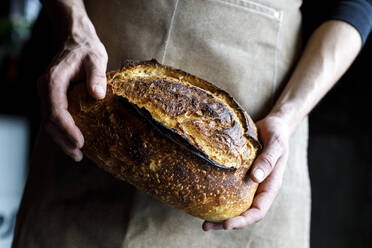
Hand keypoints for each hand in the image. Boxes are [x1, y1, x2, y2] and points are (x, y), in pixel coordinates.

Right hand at [38, 30, 107, 161]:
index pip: (56, 110)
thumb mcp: (96, 58)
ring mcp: (48, 93)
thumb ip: (97, 75)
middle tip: (79, 156)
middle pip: (50, 121)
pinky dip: (63, 131)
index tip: (81, 142)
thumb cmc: (87, 49)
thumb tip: (98, 95)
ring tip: (77, 155)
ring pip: (50, 122)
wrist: (76, 40)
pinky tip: (75, 140)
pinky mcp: (54, 97)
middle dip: (63, 140)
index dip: (67, 128)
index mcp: (53, 80)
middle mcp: (45, 88)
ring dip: (62, 139)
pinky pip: (55, 117)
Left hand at [202, 115, 289, 229]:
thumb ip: (268, 160)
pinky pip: (229, 190)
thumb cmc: (277, 134)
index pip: (258, 210)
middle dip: (227, 223)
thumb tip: (255, 177)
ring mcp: (249, 183)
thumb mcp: (276, 144)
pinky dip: (218, 197)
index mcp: (270, 186)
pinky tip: (204, 197)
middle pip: (244, 213)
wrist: (273, 125)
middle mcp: (258, 188)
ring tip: (202, 221)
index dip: (244, 220)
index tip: (227, 224)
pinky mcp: (239, 175)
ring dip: (220, 215)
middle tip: (206, 227)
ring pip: (235, 204)